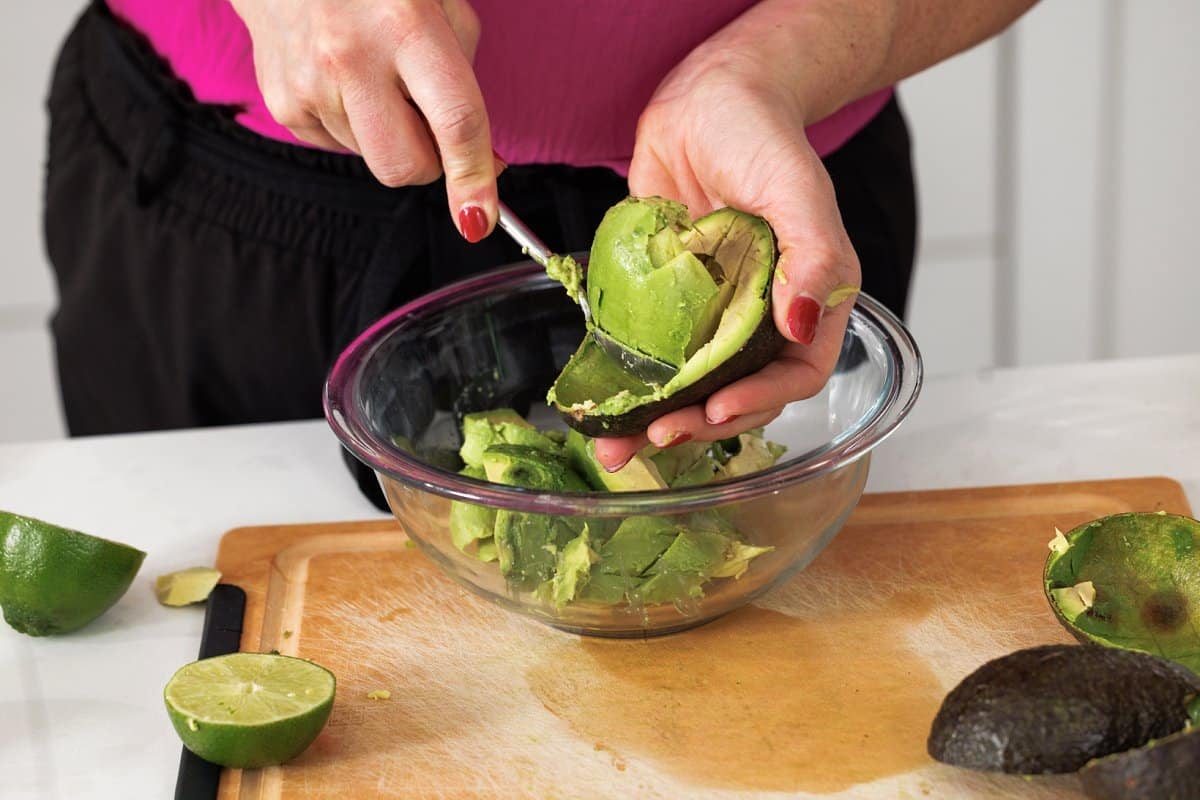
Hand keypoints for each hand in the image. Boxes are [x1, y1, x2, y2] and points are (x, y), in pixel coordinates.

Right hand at [230, 0, 497, 239]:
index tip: (478, 220)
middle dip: (429, 163)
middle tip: (428, 120)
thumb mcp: (439, 4)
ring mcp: (308, 84)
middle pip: (404, 166)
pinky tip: (344, 79)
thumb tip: (485, 163)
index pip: (454, 121)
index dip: (473, 178)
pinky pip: (339, 147)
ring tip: (373, 74)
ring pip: (373, 159)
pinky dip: (354, 125)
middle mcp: (350, 58)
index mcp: (404, 26)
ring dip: (387, 134)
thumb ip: (465, 78)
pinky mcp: (282, 102)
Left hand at [593, 44, 861, 470]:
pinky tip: (598, 407)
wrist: (704, 98)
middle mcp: (759, 317)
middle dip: (699, 422)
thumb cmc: (762, 135)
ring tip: (617, 445)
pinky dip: (626, 385)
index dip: (760, 401)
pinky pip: (648, 354)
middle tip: (658, 434)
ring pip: (688, 386)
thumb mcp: (797, 189)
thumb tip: (805, 323)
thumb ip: (813, 255)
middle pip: (737, 393)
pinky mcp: (664, 303)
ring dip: (655, 419)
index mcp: (807, 300)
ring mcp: (709, 314)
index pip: (795, 374)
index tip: (718, 409)